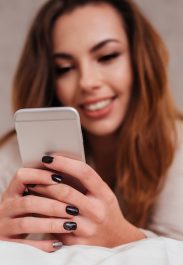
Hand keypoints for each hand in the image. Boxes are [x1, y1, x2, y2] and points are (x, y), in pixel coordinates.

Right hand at [0, 167, 80, 251]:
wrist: (7, 234)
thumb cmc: (25, 211)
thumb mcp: (28, 196)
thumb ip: (43, 186)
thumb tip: (67, 171)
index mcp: (12, 192)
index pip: (21, 176)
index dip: (40, 176)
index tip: (60, 178)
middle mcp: (6, 207)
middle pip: (28, 202)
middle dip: (52, 205)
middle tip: (73, 209)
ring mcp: (5, 226)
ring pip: (26, 223)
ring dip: (51, 224)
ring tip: (71, 225)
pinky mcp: (8, 244)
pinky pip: (25, 246)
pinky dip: (43, 244)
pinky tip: (58, 243)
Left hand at [29, 155, 144, 246]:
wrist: (116, 240)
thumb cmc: (105, 209)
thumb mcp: (103, 193)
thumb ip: (86, 181)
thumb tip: (60, 164)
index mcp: (104, 195)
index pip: (84, 173)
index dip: (65, 163)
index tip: (49, 157)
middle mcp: (97, 212)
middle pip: (65, 191)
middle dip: (46, 181)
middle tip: (34, 174)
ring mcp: (86, 229)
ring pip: (56, 210)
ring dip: (41, 197)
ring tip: (32, 187)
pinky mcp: (75, 243)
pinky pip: (54, 226)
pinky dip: (43, 215)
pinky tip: (37, 208)